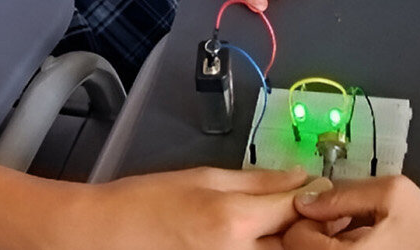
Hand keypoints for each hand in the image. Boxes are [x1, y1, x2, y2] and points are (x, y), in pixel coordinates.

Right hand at [71, 167, 331, 249]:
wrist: (103, 237)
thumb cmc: (143, 204)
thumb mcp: (204, 177)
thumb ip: (257, 181)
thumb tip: (299, 177)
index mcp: (233, 221)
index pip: (299, 206)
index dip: (315, 194)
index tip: (316, 188)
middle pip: (300, 242)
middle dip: (310, 226)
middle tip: (309, 213)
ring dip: (290, 242)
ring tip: (279, 228)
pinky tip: (258, 241)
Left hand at [283, 176, 419, 249]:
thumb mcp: (391, 195)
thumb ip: (345, 193)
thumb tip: (307, 198)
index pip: (294, 237)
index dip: (311, 216)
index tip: (335, 210)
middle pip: (299, 249)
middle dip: (315, 230)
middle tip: (343, 220)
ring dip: (326, 242)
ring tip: (357, 233)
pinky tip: (365, 244)